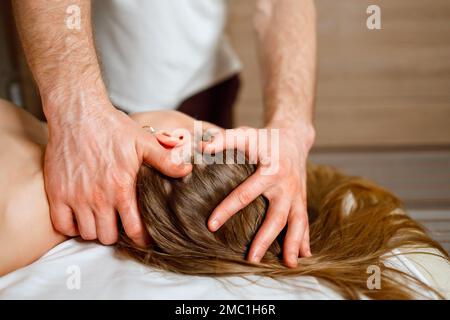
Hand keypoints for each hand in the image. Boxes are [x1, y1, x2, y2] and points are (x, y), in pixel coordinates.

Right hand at [44, 99, 191, 245]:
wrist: (78, 114)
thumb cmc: (112, 127)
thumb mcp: (144, 142)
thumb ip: (165, 161)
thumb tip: (187, 171)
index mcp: (121, 188)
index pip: (134, 230)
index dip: (141, 238)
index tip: (144, 237)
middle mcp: (98, 197)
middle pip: (108, 237)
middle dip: (117, 234)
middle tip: (120, 223)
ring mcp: (75, 197)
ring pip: (87, 234)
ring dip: (96, 230)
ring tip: (102, 218)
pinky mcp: (56, 193)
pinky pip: (63, 225)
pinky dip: (72, 226)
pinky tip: (81, 215)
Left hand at [202, 125, 314, 266]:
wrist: (293, 137)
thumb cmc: (264, 138)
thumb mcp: (245, 134)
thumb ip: (223, 140)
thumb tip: (201, 148)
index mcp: (270, 171)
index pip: (245, 194)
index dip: (227, 209)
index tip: (211, 225)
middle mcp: (286, 186)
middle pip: (276, 216)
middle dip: (264, 239)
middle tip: (251, 259)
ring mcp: (297, 195)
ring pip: (297, 223)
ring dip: (292, 244)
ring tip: (288, 265)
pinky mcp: (302, 200)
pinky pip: (305, 222)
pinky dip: (305, 239)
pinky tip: (304, 256)